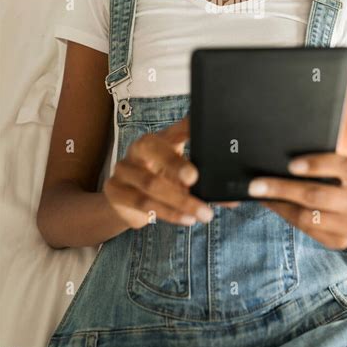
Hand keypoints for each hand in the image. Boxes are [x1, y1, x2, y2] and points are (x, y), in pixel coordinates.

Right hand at [103, 115, 238, 228]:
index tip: (205, 130)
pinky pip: (141, 203)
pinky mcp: (114, 190)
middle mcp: (139, 148)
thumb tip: (232, 198)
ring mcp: (123, 168)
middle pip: (154, 149)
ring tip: (204, 213)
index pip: (175, 128)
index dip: (188, 128)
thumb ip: (204, 183)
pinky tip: (185, 219)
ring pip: (150, 183)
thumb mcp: (182, 177)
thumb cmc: (162, 181)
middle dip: (175, 164)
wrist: (125, 200)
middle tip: (195, 178)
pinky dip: (167, 213)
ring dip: (179, 201)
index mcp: (160, 138)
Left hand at [247, 153, 346, 249]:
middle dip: (282, 188)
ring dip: (279, 205)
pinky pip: (306, 230)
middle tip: (255, 184)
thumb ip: (321, 163)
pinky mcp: (340, 242)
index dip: (317, 164)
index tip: (290, 164)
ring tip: (258, 194)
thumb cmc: (340, 183)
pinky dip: (285, 216)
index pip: (343, 166)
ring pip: (308, 216)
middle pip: (318, 195)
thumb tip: (279, 155)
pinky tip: (271, 205)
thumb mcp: (339, 170)